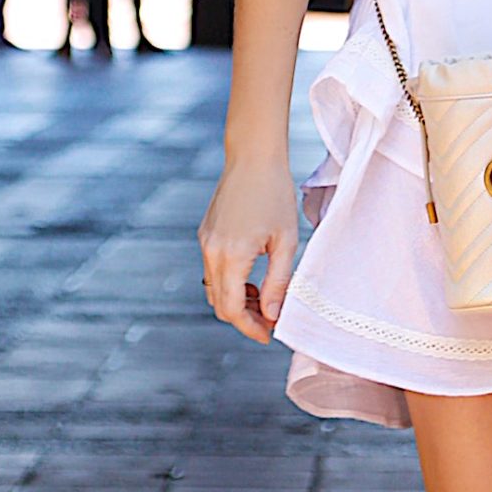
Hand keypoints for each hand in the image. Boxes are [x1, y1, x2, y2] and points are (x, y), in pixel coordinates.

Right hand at [197, 161, 299, 344]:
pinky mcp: (205, 233)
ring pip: (213, 288)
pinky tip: (252, 274)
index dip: (251, 328)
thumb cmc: (275, 194)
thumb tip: (273, 315)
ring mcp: (205, 242)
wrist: (253, 155)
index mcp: (231, 256)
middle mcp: (211, 251)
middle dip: (245, 318)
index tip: (269, 336)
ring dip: (236, 300)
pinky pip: (212, 269)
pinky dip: (229, 281)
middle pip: (220, 304)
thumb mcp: (286, 240)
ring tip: (265, 296)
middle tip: (271, 319)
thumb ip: (279, 282)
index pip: (233, 310)